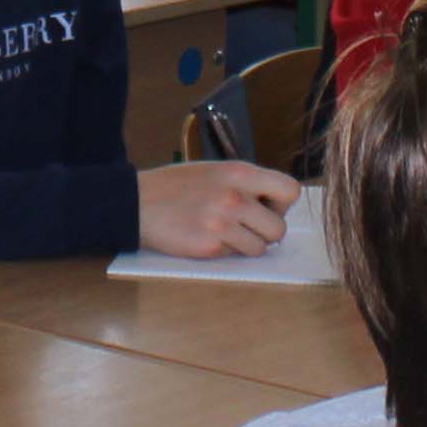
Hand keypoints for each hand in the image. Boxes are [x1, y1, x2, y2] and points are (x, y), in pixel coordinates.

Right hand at [135, 160, 302, 259]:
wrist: (137, 202)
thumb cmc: (176, 186)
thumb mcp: (215, 171)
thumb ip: (246, 183)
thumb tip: (274, 202)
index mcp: (239, 173)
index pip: (290, 190)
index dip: (281, 203)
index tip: (266, 206)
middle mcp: (235, 197)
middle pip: (279, 228)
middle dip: (266, 231)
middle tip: (246, 225)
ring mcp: (222, 223)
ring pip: (260, 247)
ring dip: (247, 244)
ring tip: (224, 232)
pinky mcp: (209, 246)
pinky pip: (235, 256)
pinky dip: (226, 251)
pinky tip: (207, 237)